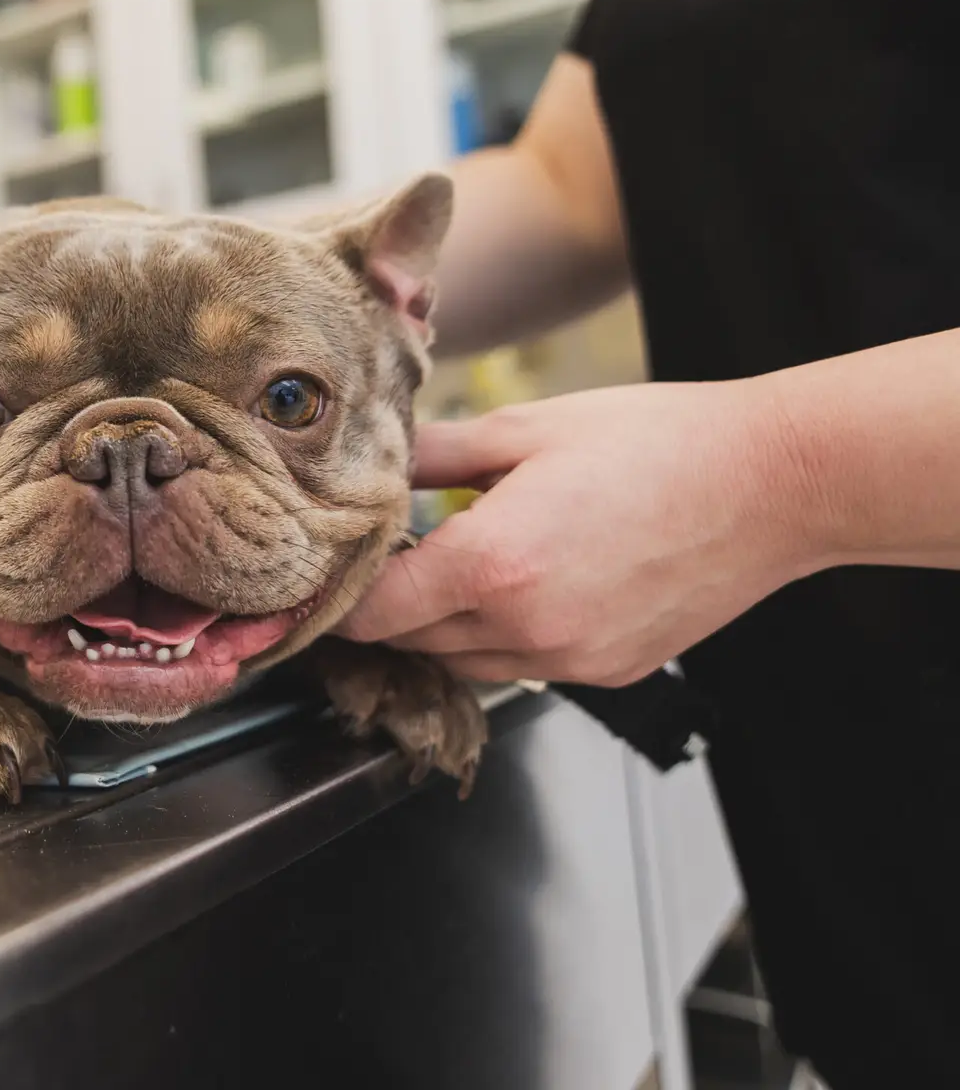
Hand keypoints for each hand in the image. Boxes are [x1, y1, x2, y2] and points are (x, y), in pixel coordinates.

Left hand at [337, 380, 810, 686]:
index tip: (327, 573)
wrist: (774, 483)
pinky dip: (503, 636)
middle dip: (389, 604)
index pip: (372, 613)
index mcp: (490, 564)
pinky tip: (524, 582)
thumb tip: (371, 464)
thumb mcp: (526, 428)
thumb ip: (434, 454)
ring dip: (443, 624)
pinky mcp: (608, 673)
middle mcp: (524, 628)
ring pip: (463, 661)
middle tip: (387, 555)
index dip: (339, 596)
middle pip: (410, 641)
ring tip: (458, 562)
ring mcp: (569, 660)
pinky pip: (523, 667)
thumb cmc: (657, 442)